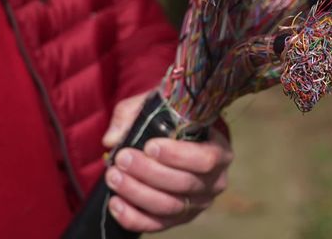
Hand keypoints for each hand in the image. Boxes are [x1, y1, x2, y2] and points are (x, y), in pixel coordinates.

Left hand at [101, 93, 232, 231]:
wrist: (180, 136)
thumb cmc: (173, 120)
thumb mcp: (158, 106)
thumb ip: (133, 114)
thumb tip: (112, 139)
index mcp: (220, 151)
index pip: (205, 159)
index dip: (177, 156)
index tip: (149, 146)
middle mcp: (215, 181)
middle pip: (184, 184)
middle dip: (149, 172)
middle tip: (122, 159)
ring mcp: (198, 203)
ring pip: (169, 206)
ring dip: (137, 192)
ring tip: (113, 176)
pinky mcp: (180, 219)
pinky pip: (157, 225)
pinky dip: (134, 217)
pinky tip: (115, 203)